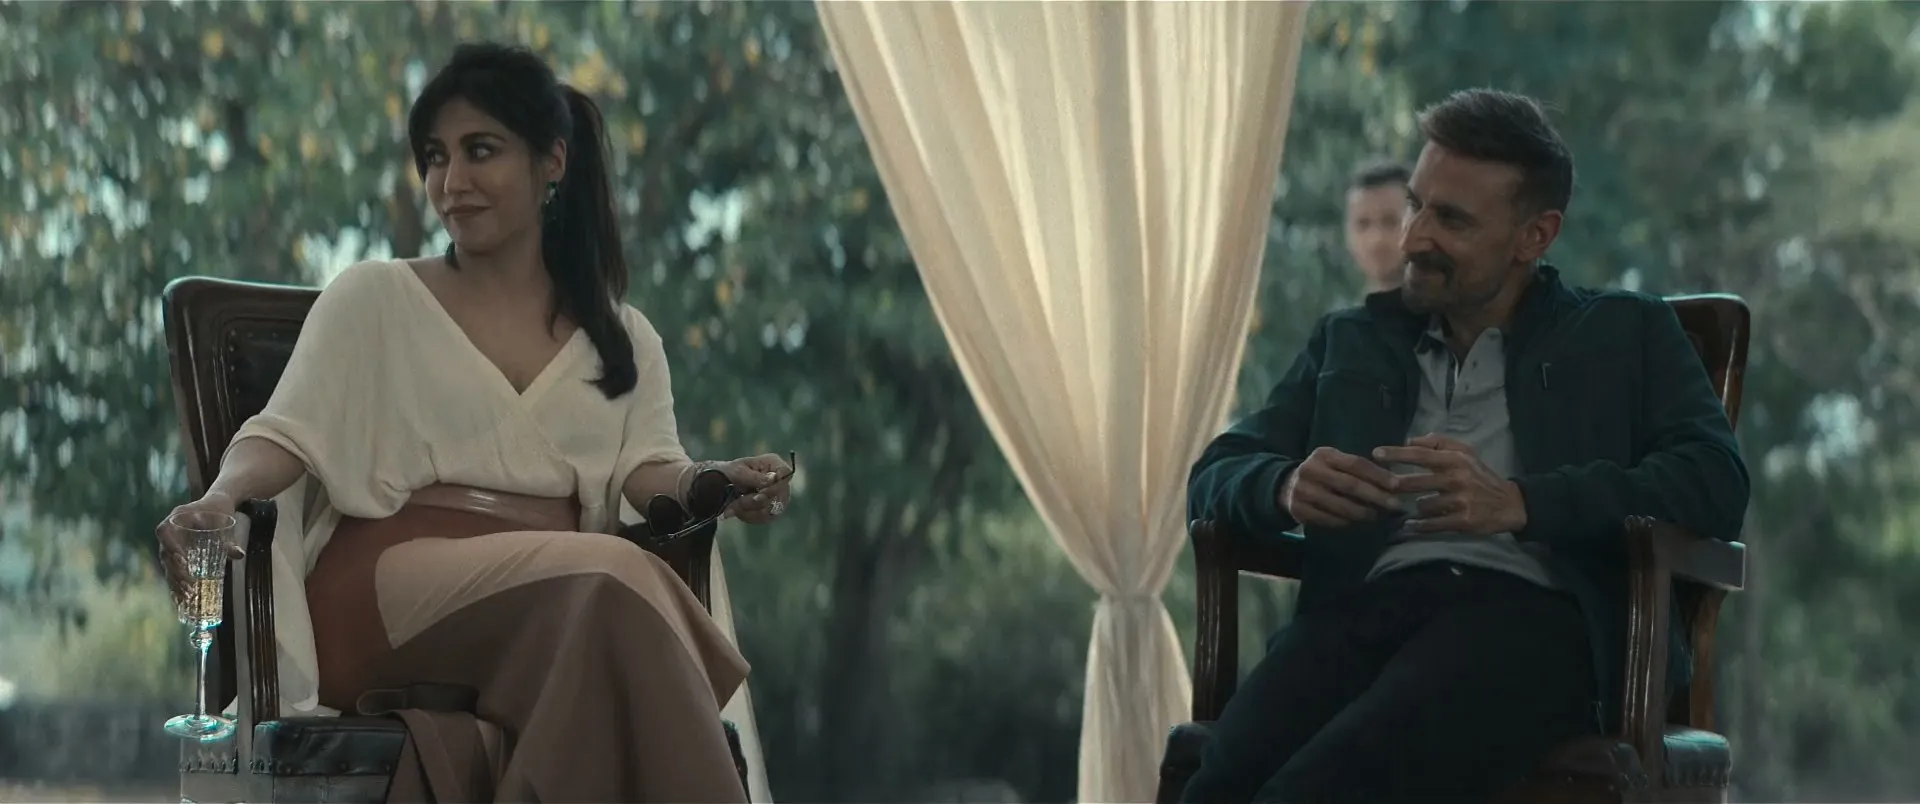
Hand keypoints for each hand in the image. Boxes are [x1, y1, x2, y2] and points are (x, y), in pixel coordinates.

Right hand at [154, 491, 246, 599]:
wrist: (217, 503)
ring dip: (175, 580)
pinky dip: (177, 581)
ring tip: (186, 595)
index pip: (164, 531)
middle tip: (189, 585)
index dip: (170, 546)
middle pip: (165, 552)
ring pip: (167, 563)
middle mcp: (171, 530)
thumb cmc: (220, 509)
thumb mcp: (225, 521)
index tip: (182, 560)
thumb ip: (229, 539)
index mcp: (178, 517)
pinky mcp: (177, 551)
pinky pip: (172, 567)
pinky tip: (181, 597)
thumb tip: (239, 555)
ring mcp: (172, 542)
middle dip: (175, 571)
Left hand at [716, 453, 792, 524]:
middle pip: (779, 495)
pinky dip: (749, 516)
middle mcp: (780, 479)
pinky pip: (765, 518)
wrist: (722, 484)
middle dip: (754, 502)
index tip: (758, 494)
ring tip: (731, 508)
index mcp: (773, 463)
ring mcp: (778, 495)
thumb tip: (774, 478)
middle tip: (736, 503)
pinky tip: (737, 511)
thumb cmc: (731, 472)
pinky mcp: (773, 509)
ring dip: (749, 511)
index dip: (775, 486)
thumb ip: (755, 476)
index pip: (786, 473)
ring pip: (772, 510)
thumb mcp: (738, 471)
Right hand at [1280, 446, 1403, 527]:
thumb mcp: (1334, 462)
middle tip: (1394, 505)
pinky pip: (1328, 519)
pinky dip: (1345, 522)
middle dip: (1375, 496)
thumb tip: (1391, 481)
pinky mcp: (1299, 509)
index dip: (1377, 474)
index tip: (1396, 485)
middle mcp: (1311, 470)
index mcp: (1324, 455)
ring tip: (1375, 515)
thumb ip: (1357, 468)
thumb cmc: (1321, 473)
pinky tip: (1355, 522)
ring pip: (1340, 505)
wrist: (1285, 486)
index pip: (1355, 463)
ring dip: (1362, 512)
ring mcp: (1303, 491)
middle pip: (1350, 485)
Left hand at [1372, 434, 1526, 534]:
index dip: (1397, 454)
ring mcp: (1459, 501)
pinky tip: (1411, 525)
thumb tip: (1410, 440)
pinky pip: (1432, 524)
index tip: (1376, 454)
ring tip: (1416, 507)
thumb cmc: (1480, 475)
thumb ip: (1438, 442)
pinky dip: (1419, 526)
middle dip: (1396, 486)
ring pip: (1422, 505)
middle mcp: (1456, 479)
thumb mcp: (1465, 452)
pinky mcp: (1462, 521)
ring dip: (1415, 507)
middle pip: (1415, 482)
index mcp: (1455, 460)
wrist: (1509, 503)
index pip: (1421, 454)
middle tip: (1383, 488)